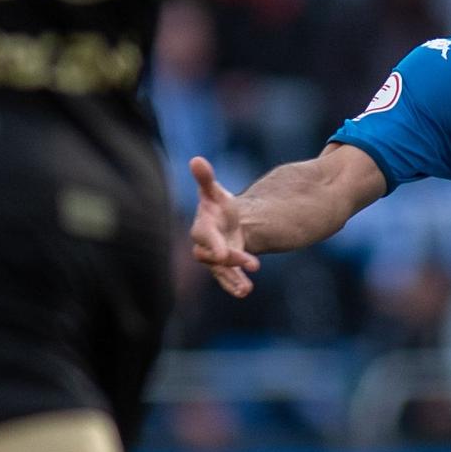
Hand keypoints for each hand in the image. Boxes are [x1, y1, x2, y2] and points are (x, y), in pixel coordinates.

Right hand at [189, 156, 260, 297]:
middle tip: (253, 263)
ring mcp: (215, 259)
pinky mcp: (224, 268)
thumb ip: (206, 178)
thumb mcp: (214, 191)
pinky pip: (227, 279)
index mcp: (202, 226)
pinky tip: (246, 291)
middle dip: (231, 260)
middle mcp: (205, 245)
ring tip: (246, 289)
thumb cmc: (218, 205)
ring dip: (233, 279)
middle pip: (212, 257)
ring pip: (220, 272)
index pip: (204, 237)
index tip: (223, 253)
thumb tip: (196, 160)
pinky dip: (234, 285)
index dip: (213, 244)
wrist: (226, 221)